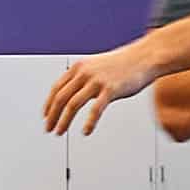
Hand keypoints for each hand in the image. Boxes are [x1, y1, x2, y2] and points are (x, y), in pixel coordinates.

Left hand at [37, 47, 154, 136]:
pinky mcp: (111, 89)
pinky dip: (89, 122)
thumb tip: (73, 95)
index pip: (56, 88)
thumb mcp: (96, 67)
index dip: (48, 104)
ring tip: (60, 132)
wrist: (144, 57)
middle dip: (52, 115)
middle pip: (61, 97)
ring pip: (73, 104)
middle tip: (49, 129)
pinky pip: (95, 109)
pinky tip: (85, 131)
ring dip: (64, 121)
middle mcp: (84, 73)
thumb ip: (83, 79)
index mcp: (79, 68)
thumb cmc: (122, 64)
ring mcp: (97, 81)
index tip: (45, 117)